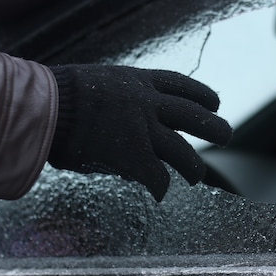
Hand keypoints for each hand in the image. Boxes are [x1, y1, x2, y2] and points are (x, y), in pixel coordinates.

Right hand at [47, 65, 231, 200]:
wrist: (49, 107)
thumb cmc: (61, 95)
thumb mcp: (97, 82)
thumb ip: (118, 97)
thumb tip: (120, 117)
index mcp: (139, 81)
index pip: (181, 85)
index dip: (201, 93)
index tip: (215, 101)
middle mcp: (148, 103)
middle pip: (194, 115)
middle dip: (214, 126)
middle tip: (226, 134)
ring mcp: (144, 130)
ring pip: (182, 152)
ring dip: (193, 166)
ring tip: (196, 176)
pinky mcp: (134, 156)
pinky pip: (157, 177)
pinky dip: (160, 187)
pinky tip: (161, 194)